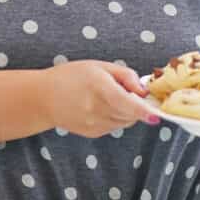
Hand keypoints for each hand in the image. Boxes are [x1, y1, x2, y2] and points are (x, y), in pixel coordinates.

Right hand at [40, 60, 158, 137]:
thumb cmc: (71, 76)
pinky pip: (115, 126)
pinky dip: (117, 117)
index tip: (156, 115)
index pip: (125, 103)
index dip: (143, 110)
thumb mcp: (99, 66)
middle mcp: (96, 109)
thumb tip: (144, 90)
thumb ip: (125, 76)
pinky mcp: (92, 133)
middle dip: (137, 105)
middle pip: (130, 114)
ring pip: (125, 122)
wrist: (43, 97)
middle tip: (130, 91)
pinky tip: (103, 106)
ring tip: (111, 97)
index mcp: (98, 87)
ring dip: (128, 112)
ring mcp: (93, 124)